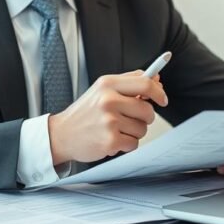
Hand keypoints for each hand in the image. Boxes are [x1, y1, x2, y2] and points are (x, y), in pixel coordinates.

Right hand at [48, 71, 168, 164]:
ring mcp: (109, 122)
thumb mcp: (102, 89)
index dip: (158, 92)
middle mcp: (108, 101)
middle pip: (147, 109)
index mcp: (107, 84)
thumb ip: (128, 82)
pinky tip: (112, 139)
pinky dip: (126, 144)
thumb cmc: (84, 113)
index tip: (162, 99)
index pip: (145, 83)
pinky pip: (134, 143)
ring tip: (116, 129)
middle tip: (131, 118)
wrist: (61, 135)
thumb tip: (155, 79)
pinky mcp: (110, 141)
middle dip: (145, 117)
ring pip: (142, 128)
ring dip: (134, 132)